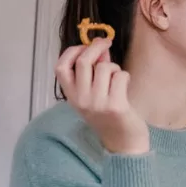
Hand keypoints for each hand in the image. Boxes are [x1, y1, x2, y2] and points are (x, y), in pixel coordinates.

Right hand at [54, 38, 149, 153]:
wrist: (123, 143)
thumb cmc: (109, 116)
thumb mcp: (93, 95)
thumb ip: (93, 72)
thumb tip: (100, 47)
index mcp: (71, 97)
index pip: (60, 68)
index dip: (71, 52)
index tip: (84, 46)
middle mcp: (81, 100)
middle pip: (83, 61)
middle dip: (96, 47)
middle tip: (106, 43)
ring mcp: (97, 103)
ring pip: (104, 67)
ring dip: (114, 67)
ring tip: (117, 79)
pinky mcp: (115, 106)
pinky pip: (120, 76)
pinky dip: (125, 76)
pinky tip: (125, 87)